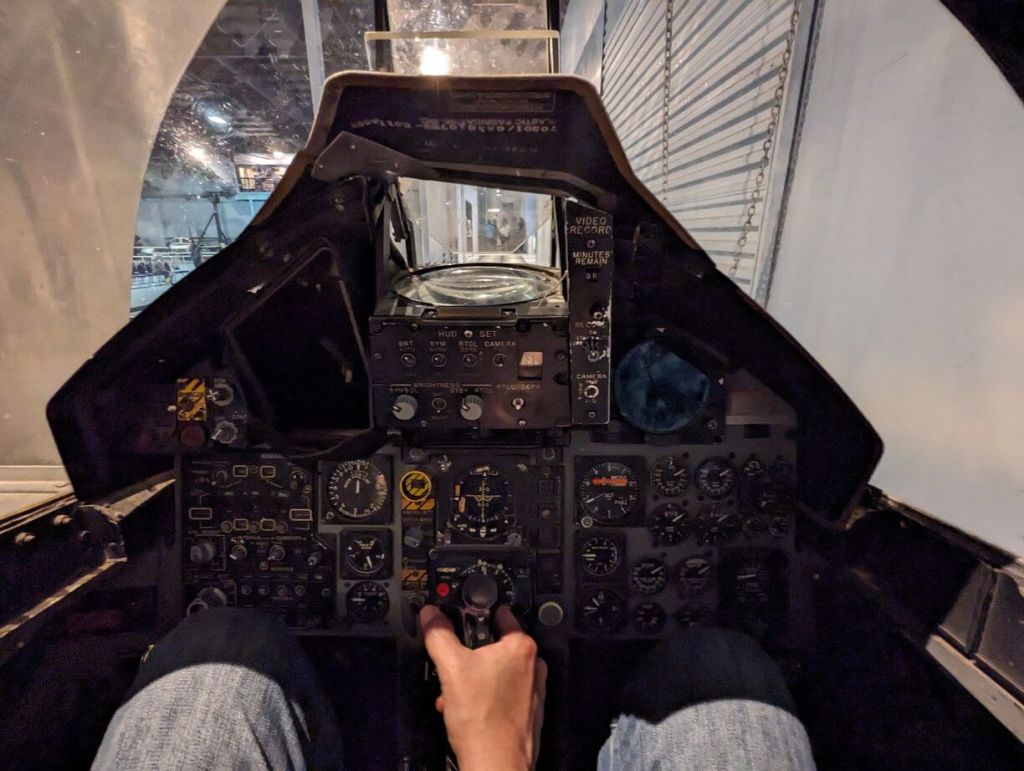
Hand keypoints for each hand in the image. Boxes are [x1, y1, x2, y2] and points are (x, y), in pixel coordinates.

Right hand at [420, 604, 546, 770]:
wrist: (495, 766)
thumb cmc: (483, 720)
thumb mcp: (451, 668)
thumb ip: (439, 635)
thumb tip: (431, 616)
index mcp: (521, 647)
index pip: (500, 614)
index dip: (475, 614)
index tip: (460, 618)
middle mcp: (532, 666)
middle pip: (493, 646)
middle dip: (468, 656)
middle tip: (452, 666)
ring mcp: (531, 691)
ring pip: (494, 672)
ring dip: (471, 679)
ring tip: (454, 694)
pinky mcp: (525, 712)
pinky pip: (499, 694)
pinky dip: (481, 698)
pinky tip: (462, 711)